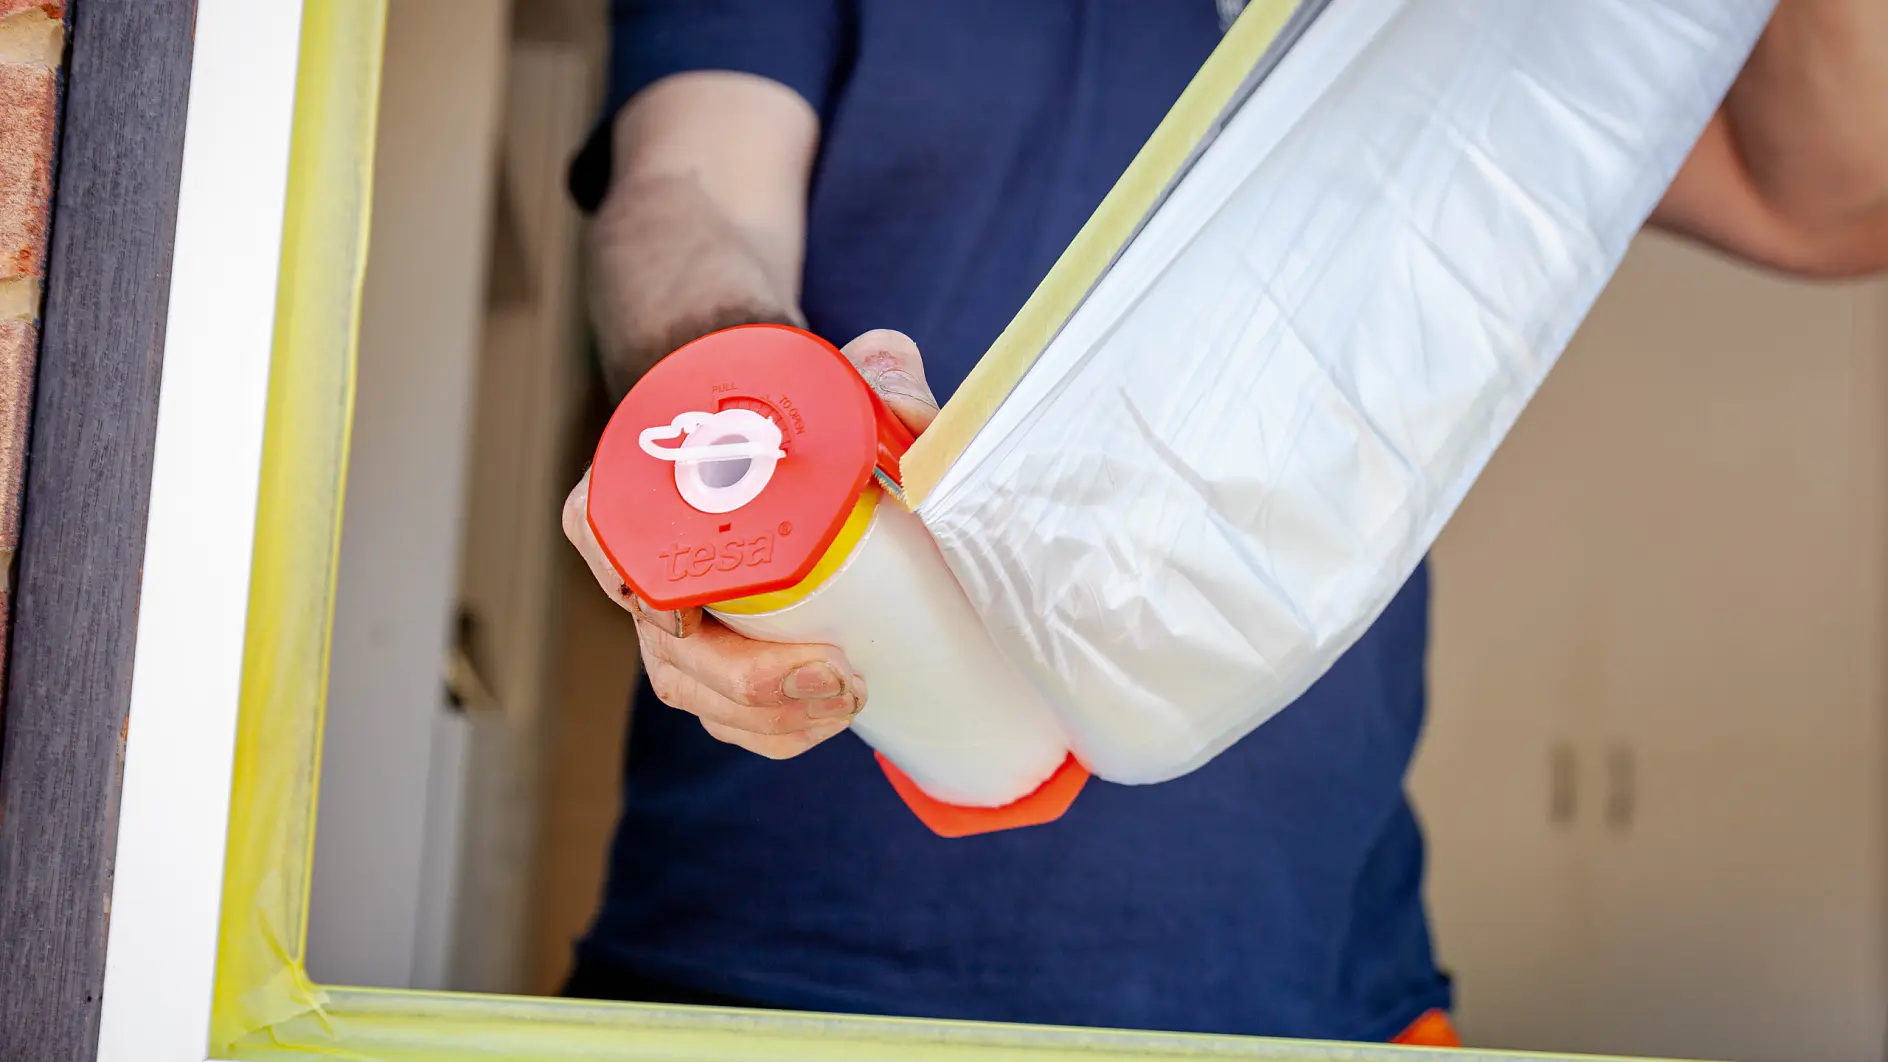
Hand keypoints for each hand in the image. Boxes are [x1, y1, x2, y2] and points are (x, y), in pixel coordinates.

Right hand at [562, 329, 938, 757]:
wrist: (797, 446)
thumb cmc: (800, 410)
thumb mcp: (837, 377)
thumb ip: (878, 374)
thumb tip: (913, 415)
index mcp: (641, 479)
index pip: (597, 526)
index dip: (629, 576)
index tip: (689, 611)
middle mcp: (641, 558)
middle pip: (662, 641)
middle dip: (744, 678)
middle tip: (836, 671)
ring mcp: (674, 621)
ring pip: (693, 690)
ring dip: (768, 715)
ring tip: (848, 697)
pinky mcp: (715, 661)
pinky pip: (727, 715)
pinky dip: (775, 731)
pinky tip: (828, 720)